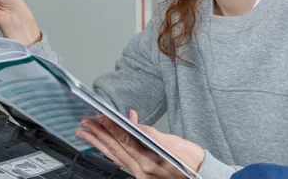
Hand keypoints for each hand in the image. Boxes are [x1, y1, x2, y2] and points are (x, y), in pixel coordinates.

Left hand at [76, 110, 204, 178]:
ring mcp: (140, 174)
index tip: (100, 115)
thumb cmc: (192, 159)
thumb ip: (152, 134)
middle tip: (84, 122)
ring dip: (99, 143)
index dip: (112, 127)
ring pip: (115, 156)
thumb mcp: (175, 143)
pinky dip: (110, 151)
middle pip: (115, 149)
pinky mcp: (141, 175)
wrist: (203, 176)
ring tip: (85, 132)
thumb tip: (134, 123)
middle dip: (98, 134)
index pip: (125, 141)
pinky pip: (121, 161)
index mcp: (150, 161)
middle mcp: (141, 170)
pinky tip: (102, 144)